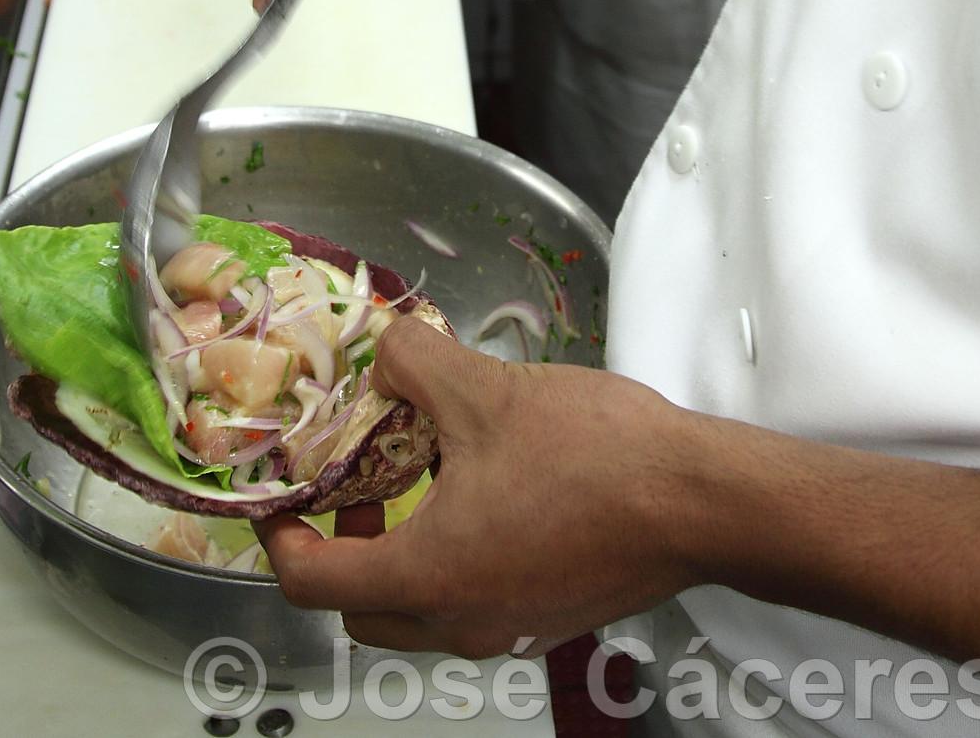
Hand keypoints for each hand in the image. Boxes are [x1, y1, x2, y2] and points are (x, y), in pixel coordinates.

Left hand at [252, 318, 704, 658]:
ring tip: (407, 478)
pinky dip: (445, 560)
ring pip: (413, 612)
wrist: (705, 503)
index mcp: (427, 578)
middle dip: (334, 550)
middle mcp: (459, 623)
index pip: (309, 583)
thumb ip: (413, 363)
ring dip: (392, 553)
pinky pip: (466, 603)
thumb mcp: (485, 389)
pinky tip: (471, 491)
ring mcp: (507, 630)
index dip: (275, 535)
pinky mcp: (547, 619)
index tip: (274, 494)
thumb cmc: (594, 455)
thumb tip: (384, 350)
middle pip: (356, 610)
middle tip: (342, 485)